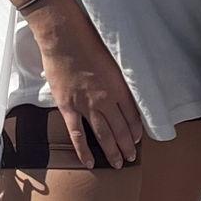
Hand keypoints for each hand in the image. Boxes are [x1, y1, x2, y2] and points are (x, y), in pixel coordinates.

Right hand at [24, 0, 143, 166]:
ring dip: (112, 151)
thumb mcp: (112, 57)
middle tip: (131, 157)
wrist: (62, 37)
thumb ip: (118, 76)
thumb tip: (123, 88)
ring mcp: (86, 105)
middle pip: (120, 128)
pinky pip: (77, 134)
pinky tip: (90, 163)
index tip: (138, 137)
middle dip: (127, 145)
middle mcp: (105, 99)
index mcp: (118, 86)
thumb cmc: (88, 39)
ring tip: (119, 163)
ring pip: (103, 134)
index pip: (132, 115)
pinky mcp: (68, 107)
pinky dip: (84, 150)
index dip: (136, 128)